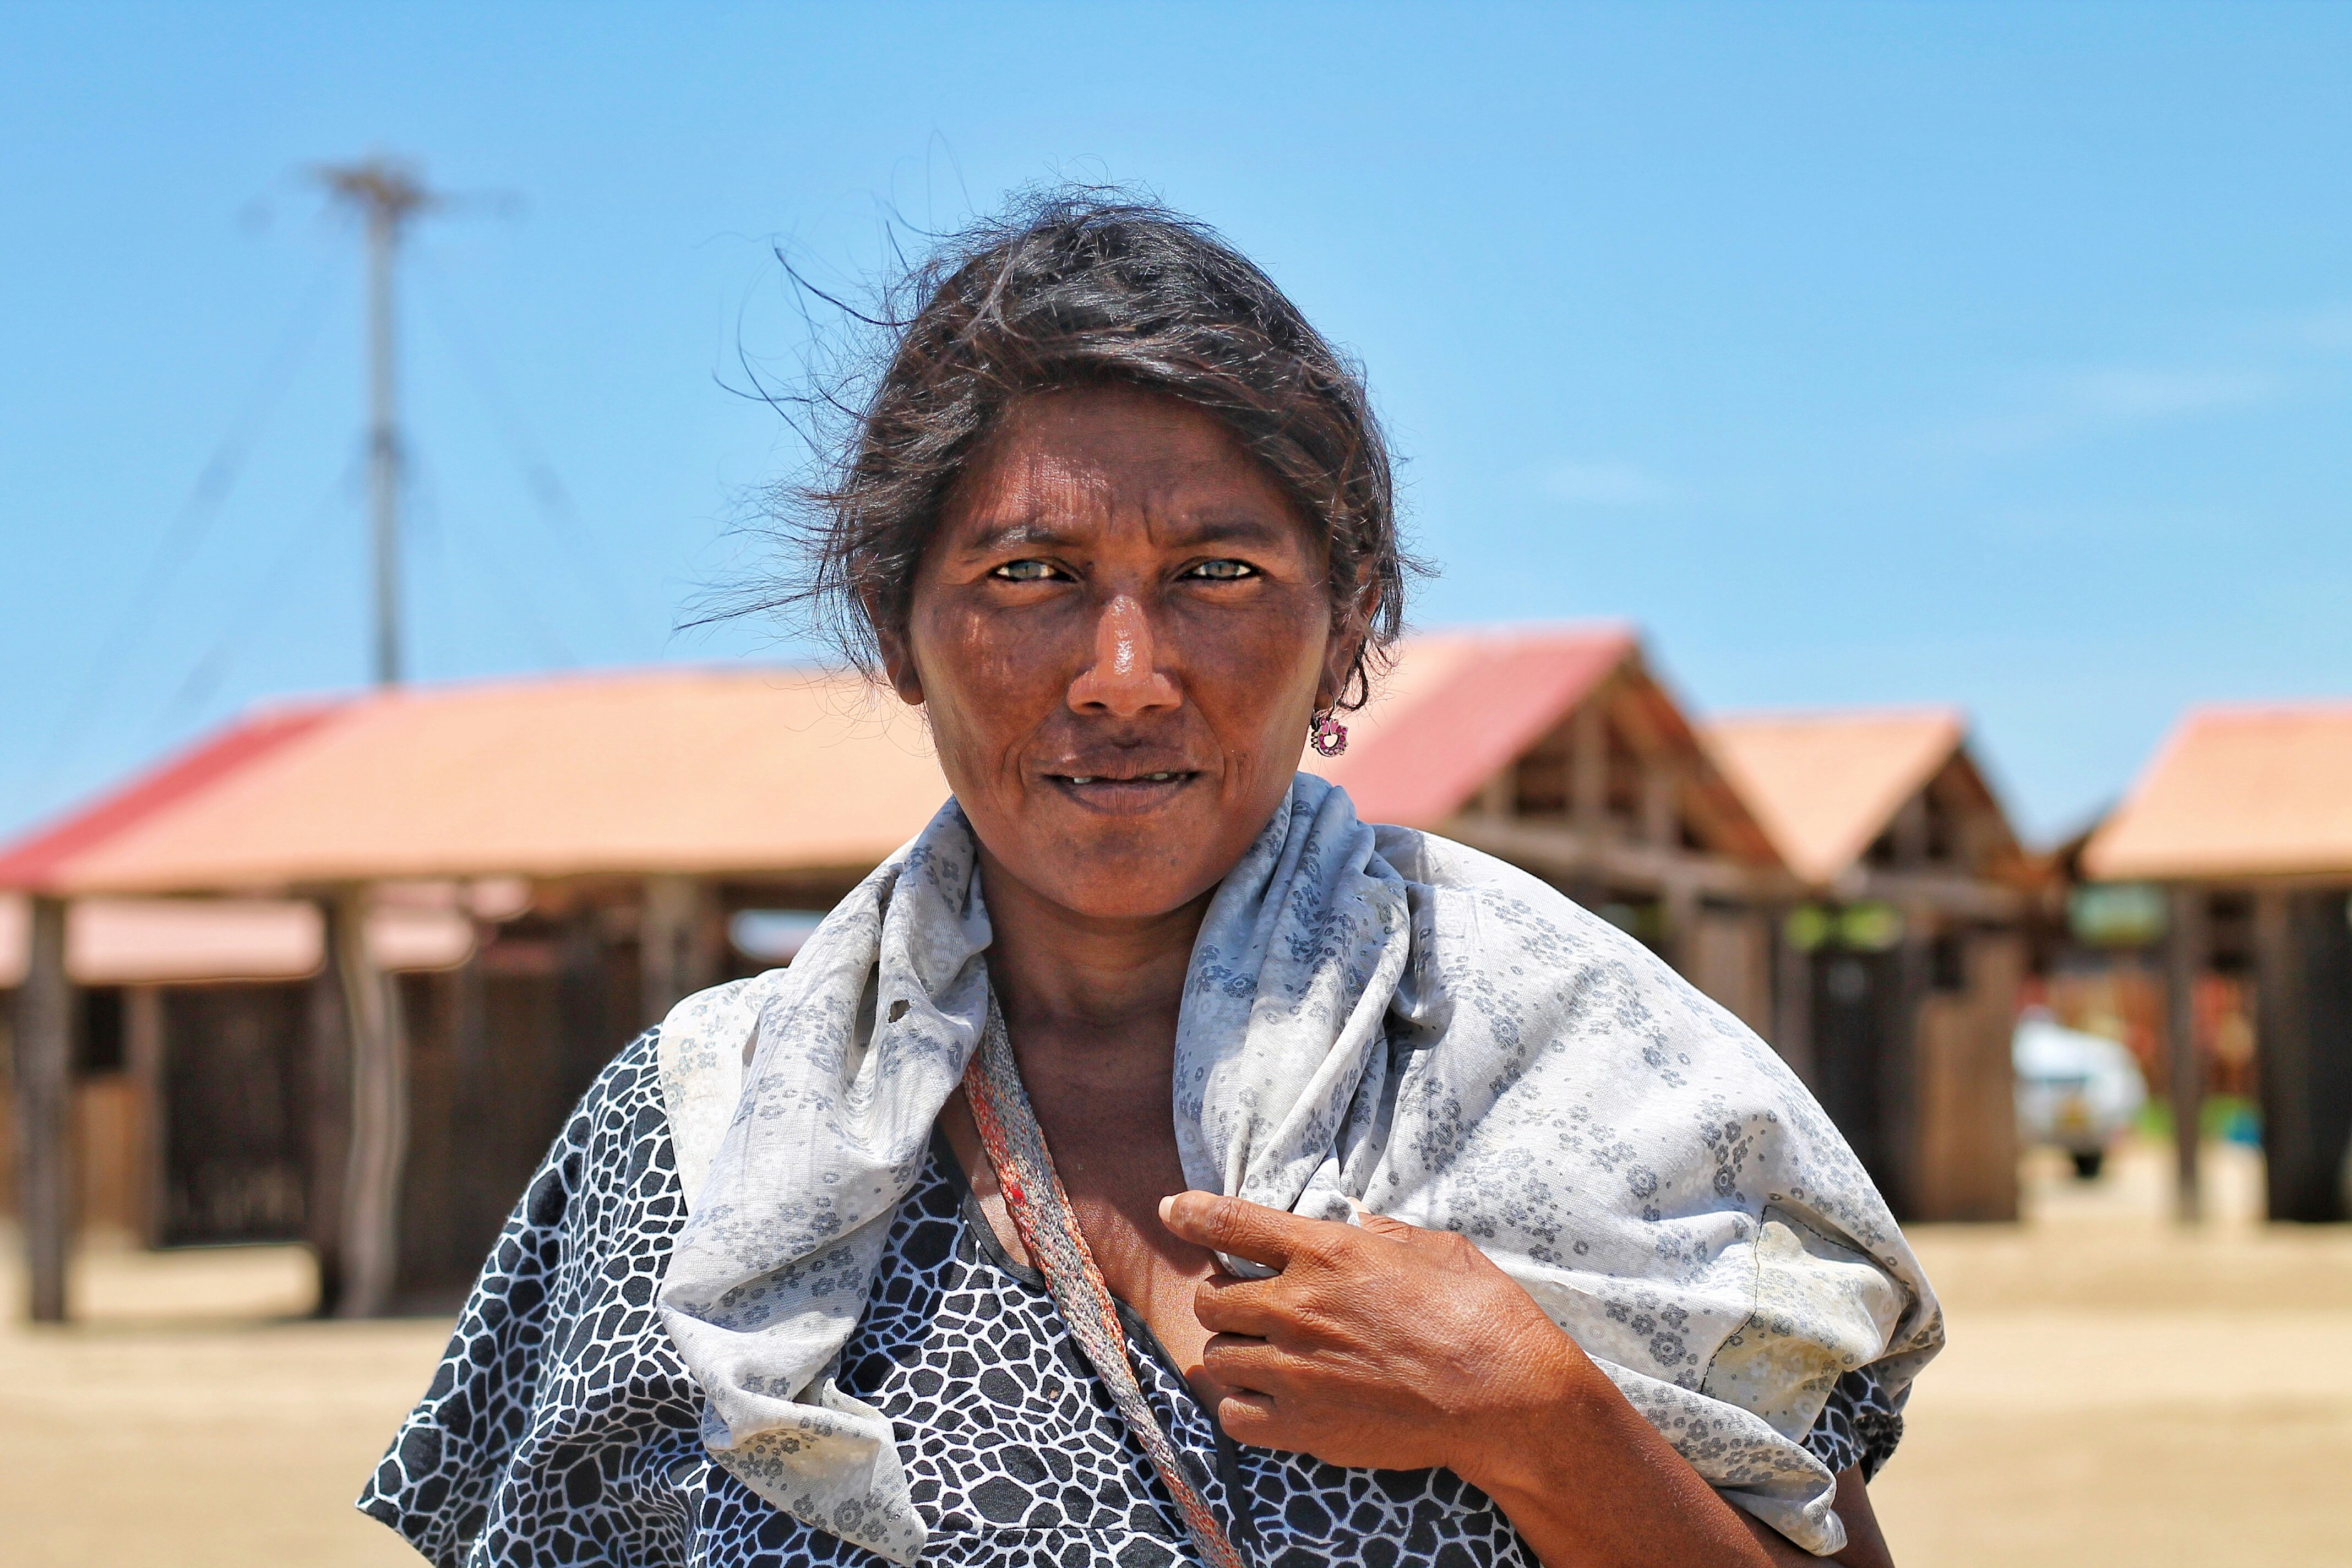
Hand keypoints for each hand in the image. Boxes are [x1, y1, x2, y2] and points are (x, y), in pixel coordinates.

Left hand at [1156, 1191, 1594, 1486]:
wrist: (1505, 1399)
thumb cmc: (1482, 1315)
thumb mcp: (1436, 1248)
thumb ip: (1383, 1234)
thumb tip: (1357, 1223)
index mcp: (1327, 1252)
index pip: (1231, 1221)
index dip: (1191, 1213)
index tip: (1171, 1208)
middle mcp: (1298, 1307)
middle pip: (1210, 1298)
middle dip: (1221, 1297)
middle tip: (1246, 1303)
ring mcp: (1295, 1370)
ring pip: (1216, 1356)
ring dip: (1231, 1351)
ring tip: (1260, 1353)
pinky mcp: (1303, 1427)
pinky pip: (1234, 1415)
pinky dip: (1241, 1406)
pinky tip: (1267, 1399)